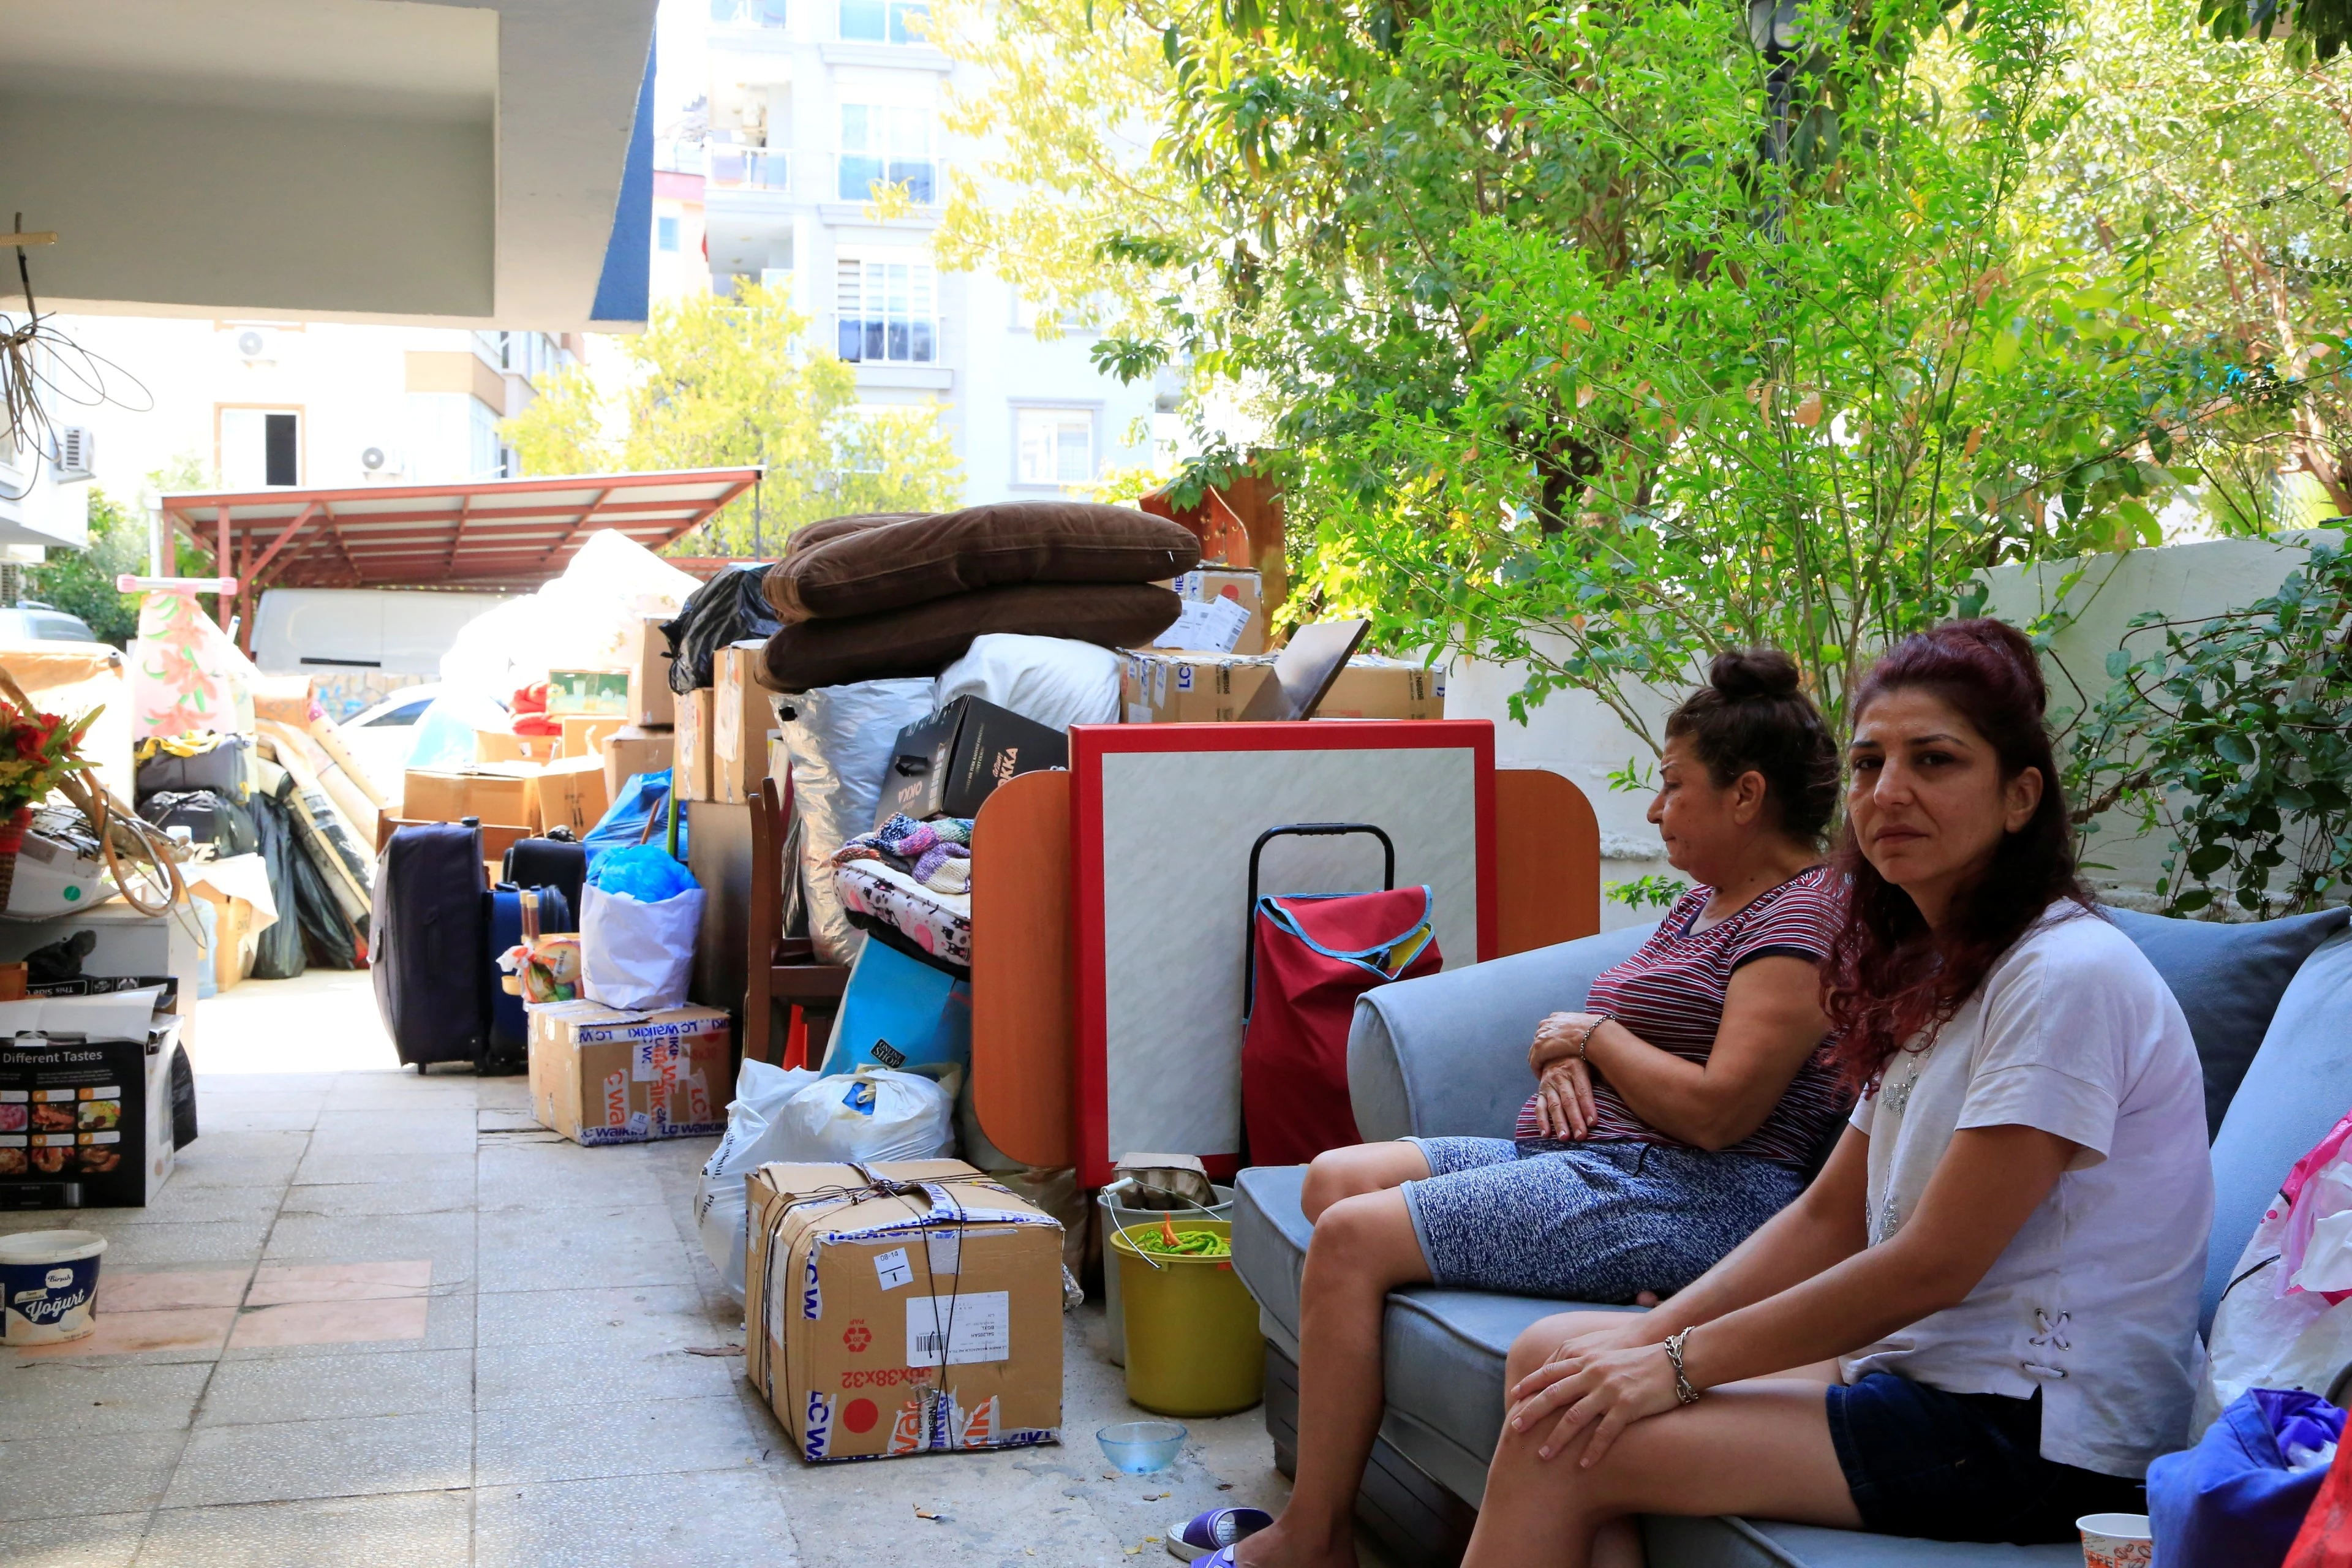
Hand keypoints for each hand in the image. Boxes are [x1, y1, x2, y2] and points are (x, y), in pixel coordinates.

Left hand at [1505, 1334, 1685, 1467]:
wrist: (1675, 1361)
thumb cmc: (1641, 1359)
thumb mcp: (1607, 1354)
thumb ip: (1586, 1362)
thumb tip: (1565, 1373)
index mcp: (1587, 1360)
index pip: (1551, 1372)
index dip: (1531, 1384)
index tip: (1514, 1397)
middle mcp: (1593, 1373)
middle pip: (1554, 1395)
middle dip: (1532, 1413)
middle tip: (1514, 1429)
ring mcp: (1610, 1390)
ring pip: (1575, 1417)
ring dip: (1556, 1438)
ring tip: (1543, 1455)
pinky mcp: (1628, 1406)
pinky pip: (1605, 1432)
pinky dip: (1593, 1450)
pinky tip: (1583, 1465)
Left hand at [1529, 1011, 1607, 1071]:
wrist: (1593, 1035)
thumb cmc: (1596, 1031)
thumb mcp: (1586, 1023)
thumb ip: (1580, 1026)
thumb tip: (1587, 1031)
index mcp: (1556, 1017)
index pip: (1548, 1030)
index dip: (1551, 1042)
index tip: (1555, 1051)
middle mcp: (1546, 1024)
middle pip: (1540, 1040)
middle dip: (1544, 1051)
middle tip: (1550, 1063)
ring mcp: (1541, 1036)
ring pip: (1535, 1051)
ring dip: (1540, 1061)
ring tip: (1545, 1072)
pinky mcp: (1540, 1049)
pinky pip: (1534, 1062)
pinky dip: (1537, 1069)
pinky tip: (1542, 1077)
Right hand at [1530, 1058, 1596, 1139]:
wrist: (1555, 1050)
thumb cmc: (1580, 1059)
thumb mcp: (1591, 1061)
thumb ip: (1601, 1074)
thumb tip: (1620, 1087)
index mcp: (1576, 1068)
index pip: (1583, 1090)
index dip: (1588, 1107)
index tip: (1593, 1122)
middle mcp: (1560, 1076)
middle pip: (1569, 1100)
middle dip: (1575, 1119)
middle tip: (1581, 1136)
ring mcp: (1549, 1084)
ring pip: (1554, 1105)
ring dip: (1559, 1123)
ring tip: (1564, 1138)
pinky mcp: (1541, 1091)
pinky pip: (1539, 1107)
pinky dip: (1541, 1121)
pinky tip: (1546, 1134)